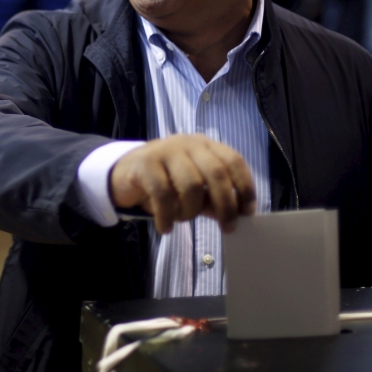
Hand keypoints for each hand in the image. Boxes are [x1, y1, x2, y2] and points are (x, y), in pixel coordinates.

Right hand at [109, 134, 255, 234]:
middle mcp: (187, 143)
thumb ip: (213, 200)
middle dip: (225, 204)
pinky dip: (167, 216)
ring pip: (191, 185)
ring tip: (182, 220)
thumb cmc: (165, 182)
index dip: (245, 185)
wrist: (124, 174)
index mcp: (204, 145)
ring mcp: (165, 151)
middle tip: (227, 227)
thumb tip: (236, 215)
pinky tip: (165, 227)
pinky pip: (163, 195)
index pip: (233, 160)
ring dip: (190, 211)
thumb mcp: (192, 191)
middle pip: (216, 172)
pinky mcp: (145, 163)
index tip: (247, 211)